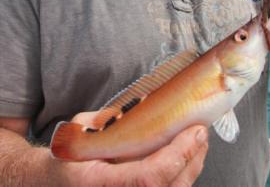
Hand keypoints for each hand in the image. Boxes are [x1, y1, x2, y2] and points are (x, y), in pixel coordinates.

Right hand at [62, 125, 207, 186]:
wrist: (57, 184)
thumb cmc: (68, 158)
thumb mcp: (80, 131)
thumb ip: (108, 120)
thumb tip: (144, 103)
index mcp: (98, 182)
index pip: (147, 178)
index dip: (176, 156)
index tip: (193, 132)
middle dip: (192, 158)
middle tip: (201, 130)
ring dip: (193, 166)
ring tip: (199, 140)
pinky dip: (185, 175)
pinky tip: (188, 156)